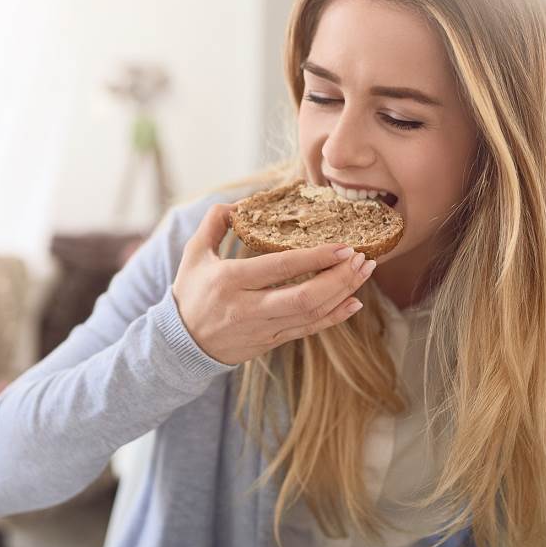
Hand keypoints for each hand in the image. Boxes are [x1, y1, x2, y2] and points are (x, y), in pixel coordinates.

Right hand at [171, 203, 375, 365]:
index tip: (343, 245)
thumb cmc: (190, 292)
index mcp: (229, 280)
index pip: (280, 268)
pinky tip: (353, 303)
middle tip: (362, 259)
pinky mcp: (269, 342)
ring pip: (310, 315)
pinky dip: (334, 317)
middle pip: (303, 297)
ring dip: (342, 293)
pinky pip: (307, 331)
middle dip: (339, 278)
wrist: (181, 343)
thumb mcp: (194, 253)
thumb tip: (240, 203)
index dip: (315, 257)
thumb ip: (215, 222)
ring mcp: (261, 329)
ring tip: (363, 273)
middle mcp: (248, 308)